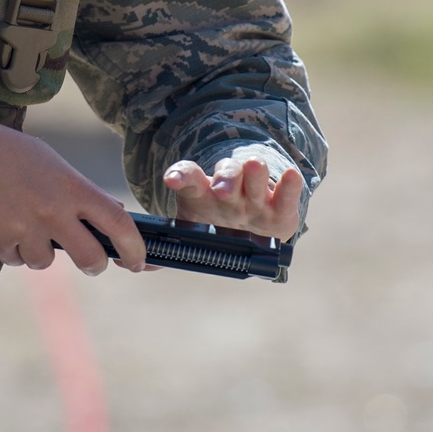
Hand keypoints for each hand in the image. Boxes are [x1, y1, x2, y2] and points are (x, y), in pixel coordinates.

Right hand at [0, 100, 146, 275]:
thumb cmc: (2, 151)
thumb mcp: (49, 162)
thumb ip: (77, 191)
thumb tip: (107, 217)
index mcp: (70, 186)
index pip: (118, 224)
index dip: (134, 249)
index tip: (137, 261)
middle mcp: (52, 211)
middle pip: (90, 258)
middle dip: (95, 265)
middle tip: (93, 263)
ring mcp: (24, 230)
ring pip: (46, 262)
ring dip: (40, 251)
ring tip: (22, 221)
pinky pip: (15, 259)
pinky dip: (11, 248)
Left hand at [162, 156, 302, 241]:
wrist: (250, 232)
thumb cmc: (215, 228)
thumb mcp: (193, 232)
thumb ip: (172, 245)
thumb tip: (141, 264)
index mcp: (202, 194)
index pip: (189, 178)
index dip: (181, 176)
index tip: (173, 180)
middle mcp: (229, 190)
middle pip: (226, 175)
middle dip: (224, 178)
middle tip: (222, 189)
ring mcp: (254, 197)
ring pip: (253, 178)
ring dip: (253, 173)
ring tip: (253, 167)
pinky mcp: (280, 209)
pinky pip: (285, 196)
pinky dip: (289, 186)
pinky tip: (291, 176)